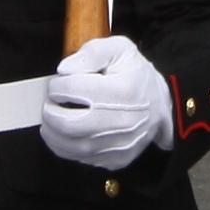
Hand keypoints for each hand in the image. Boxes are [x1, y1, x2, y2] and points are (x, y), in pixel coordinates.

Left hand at [38, 35, 171, 170]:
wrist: (160, 105)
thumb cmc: (136, 75)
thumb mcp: (120, 50)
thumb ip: (92, 52)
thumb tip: (64, 69)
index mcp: (122, 91)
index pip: (71, 90)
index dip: (56, 85)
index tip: (59, 83)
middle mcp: (122, 122)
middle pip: (66, 124)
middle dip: (49, 111)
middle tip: (51, 102)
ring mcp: (119, 145)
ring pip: (68, 145)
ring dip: (52, 130)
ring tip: (55, 116)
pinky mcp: (115, 159)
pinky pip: (77, 157)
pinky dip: (63, 145)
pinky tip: (66, 131)